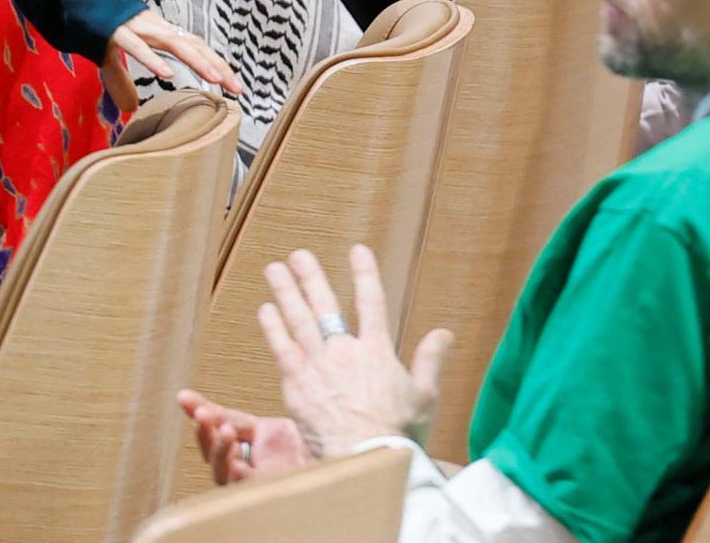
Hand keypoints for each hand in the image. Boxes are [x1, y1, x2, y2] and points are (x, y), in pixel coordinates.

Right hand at [106, 10, 246, 110]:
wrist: (73, 0)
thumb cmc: (98, 27)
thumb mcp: (111, 60)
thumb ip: (122, 82)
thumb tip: (131, 107)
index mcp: (158, 33)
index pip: (196, 47)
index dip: (216, 64)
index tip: (235, 86)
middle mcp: (154, 28)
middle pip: (194, 45)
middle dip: (218, 66)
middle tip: (237, 88)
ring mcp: (136, 27)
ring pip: (174, 43)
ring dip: (197, 61)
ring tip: (215, 79)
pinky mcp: (115, 31)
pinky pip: (137, 47)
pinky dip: (152, 60)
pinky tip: (166, 75)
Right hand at [175, 392, 308, 483]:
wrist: (332, 461)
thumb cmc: (301, 451)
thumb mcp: (265, 428)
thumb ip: (236, 420)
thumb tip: (205, 403)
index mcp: (241, 452)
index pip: (215, 430)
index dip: (199, 413)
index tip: (184, 397)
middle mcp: (240, 469)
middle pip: (212, 454)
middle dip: (205, 433)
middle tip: (203, 414)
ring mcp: (249, 483)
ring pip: (222, 472)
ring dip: (219, 450)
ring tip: (224, 430)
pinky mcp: (262, 493)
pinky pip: (242, 485)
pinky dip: (236, 472)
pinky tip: (235, 460)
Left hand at [256, 245, 451, 457]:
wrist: (365, 459)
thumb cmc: (398, 433)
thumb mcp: (425, 396)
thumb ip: (431, 360)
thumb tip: (444, 333)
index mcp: (377, 351)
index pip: (372, 301)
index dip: (364, 273)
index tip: (357, 250)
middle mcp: (345, 352)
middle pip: (326, 306)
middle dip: (312, 277)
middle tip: (299, 255)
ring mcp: (318, 367)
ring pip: (299, 321)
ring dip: (286, 293)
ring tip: (275, 270)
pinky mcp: (297, 387)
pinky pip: (281, 350)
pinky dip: (273, 328)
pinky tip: (265, 310)